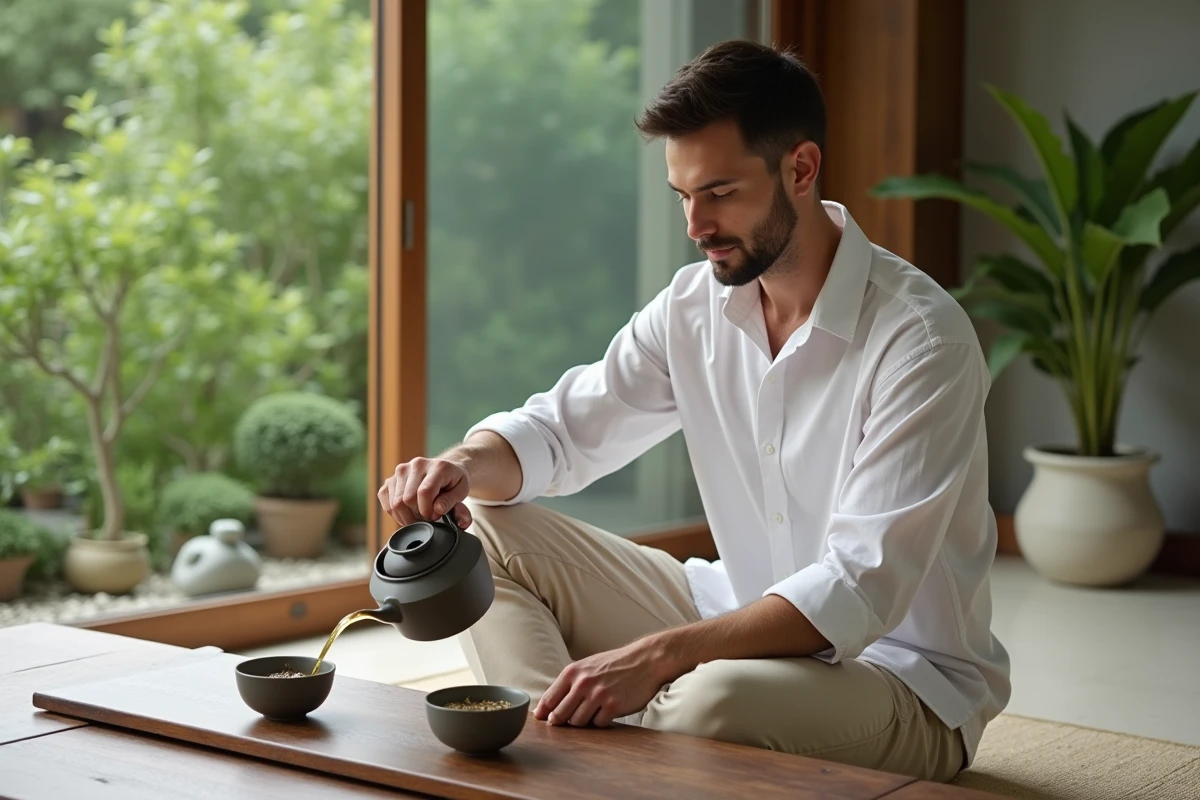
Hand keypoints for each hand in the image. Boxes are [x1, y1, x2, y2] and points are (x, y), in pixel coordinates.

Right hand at [377, 456, 471, 528]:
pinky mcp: (390, 478)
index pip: (424, 492)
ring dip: (406, 516)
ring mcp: (401, 470)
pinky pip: (385, 499)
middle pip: (407, 499)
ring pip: (395, 502)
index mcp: (437, 466)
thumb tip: (437, 510)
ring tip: (418, 514)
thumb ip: (452, 501)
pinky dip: (395, 512)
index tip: (434, 516)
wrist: (445, 469)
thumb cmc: (453, 481)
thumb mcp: (461, 491)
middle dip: (417, 515)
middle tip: (427, 517)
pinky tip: (407, 512)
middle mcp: (417, 464)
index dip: (427, 510)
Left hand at [534, 639, 672, 727]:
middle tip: (566, 722)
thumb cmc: (615, 664)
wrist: (646, 660)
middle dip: (560, 722)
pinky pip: (598, 724)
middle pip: (560, 715)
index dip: (543, 713)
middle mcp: (583, 683)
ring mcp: (598, 695)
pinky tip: (607, 711)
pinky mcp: (613, 706)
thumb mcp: (588, 666)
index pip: (549, 699)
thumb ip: (569, 683)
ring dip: (583, 721)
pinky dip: (600, 721)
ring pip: (578, 722)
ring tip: (592, 711)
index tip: (542, 720)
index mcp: (573, 672)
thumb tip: (547, 705)